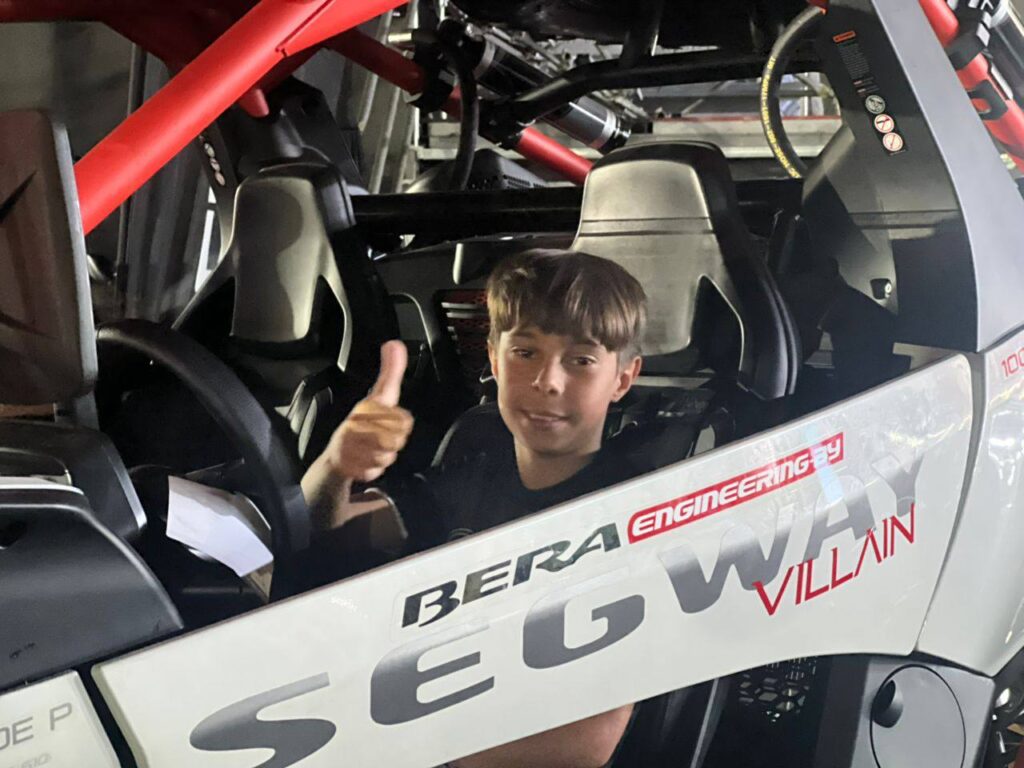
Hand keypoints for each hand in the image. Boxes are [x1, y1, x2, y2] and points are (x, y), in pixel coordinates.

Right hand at [302, 341, 412, 527]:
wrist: (336, 455)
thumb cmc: (363, 423)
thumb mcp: (378, 396)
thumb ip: (390, 372)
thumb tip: (394, 344)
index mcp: (364, 409)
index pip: (403, 419)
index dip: (400, 422)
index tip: (391, 420)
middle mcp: (354, 427)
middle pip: (397, 440)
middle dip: (394, 441)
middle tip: (383, 438)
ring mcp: (349, 448)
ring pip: (387, 457)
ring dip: (384, 456)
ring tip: (374, 449)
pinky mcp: (347, 467)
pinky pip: (375, 471)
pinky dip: (374, 469)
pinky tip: (366, 462)